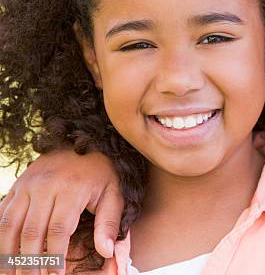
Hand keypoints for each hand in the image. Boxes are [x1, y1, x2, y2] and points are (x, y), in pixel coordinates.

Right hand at [0, 149, 123, 273]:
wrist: (84, 142)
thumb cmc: (102, 173)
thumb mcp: (114, 194)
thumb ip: (109, 223)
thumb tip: (106, 252)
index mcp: (71, 189)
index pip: (58, 230)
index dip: (55, 256)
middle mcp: (45, 186)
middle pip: (31, 231)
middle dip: (30, 261)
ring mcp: (27, 185)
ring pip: (10, 225)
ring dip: (8, 254)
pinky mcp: (18, 186)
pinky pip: (2, 213)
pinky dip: (0, 236)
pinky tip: (3, 255)